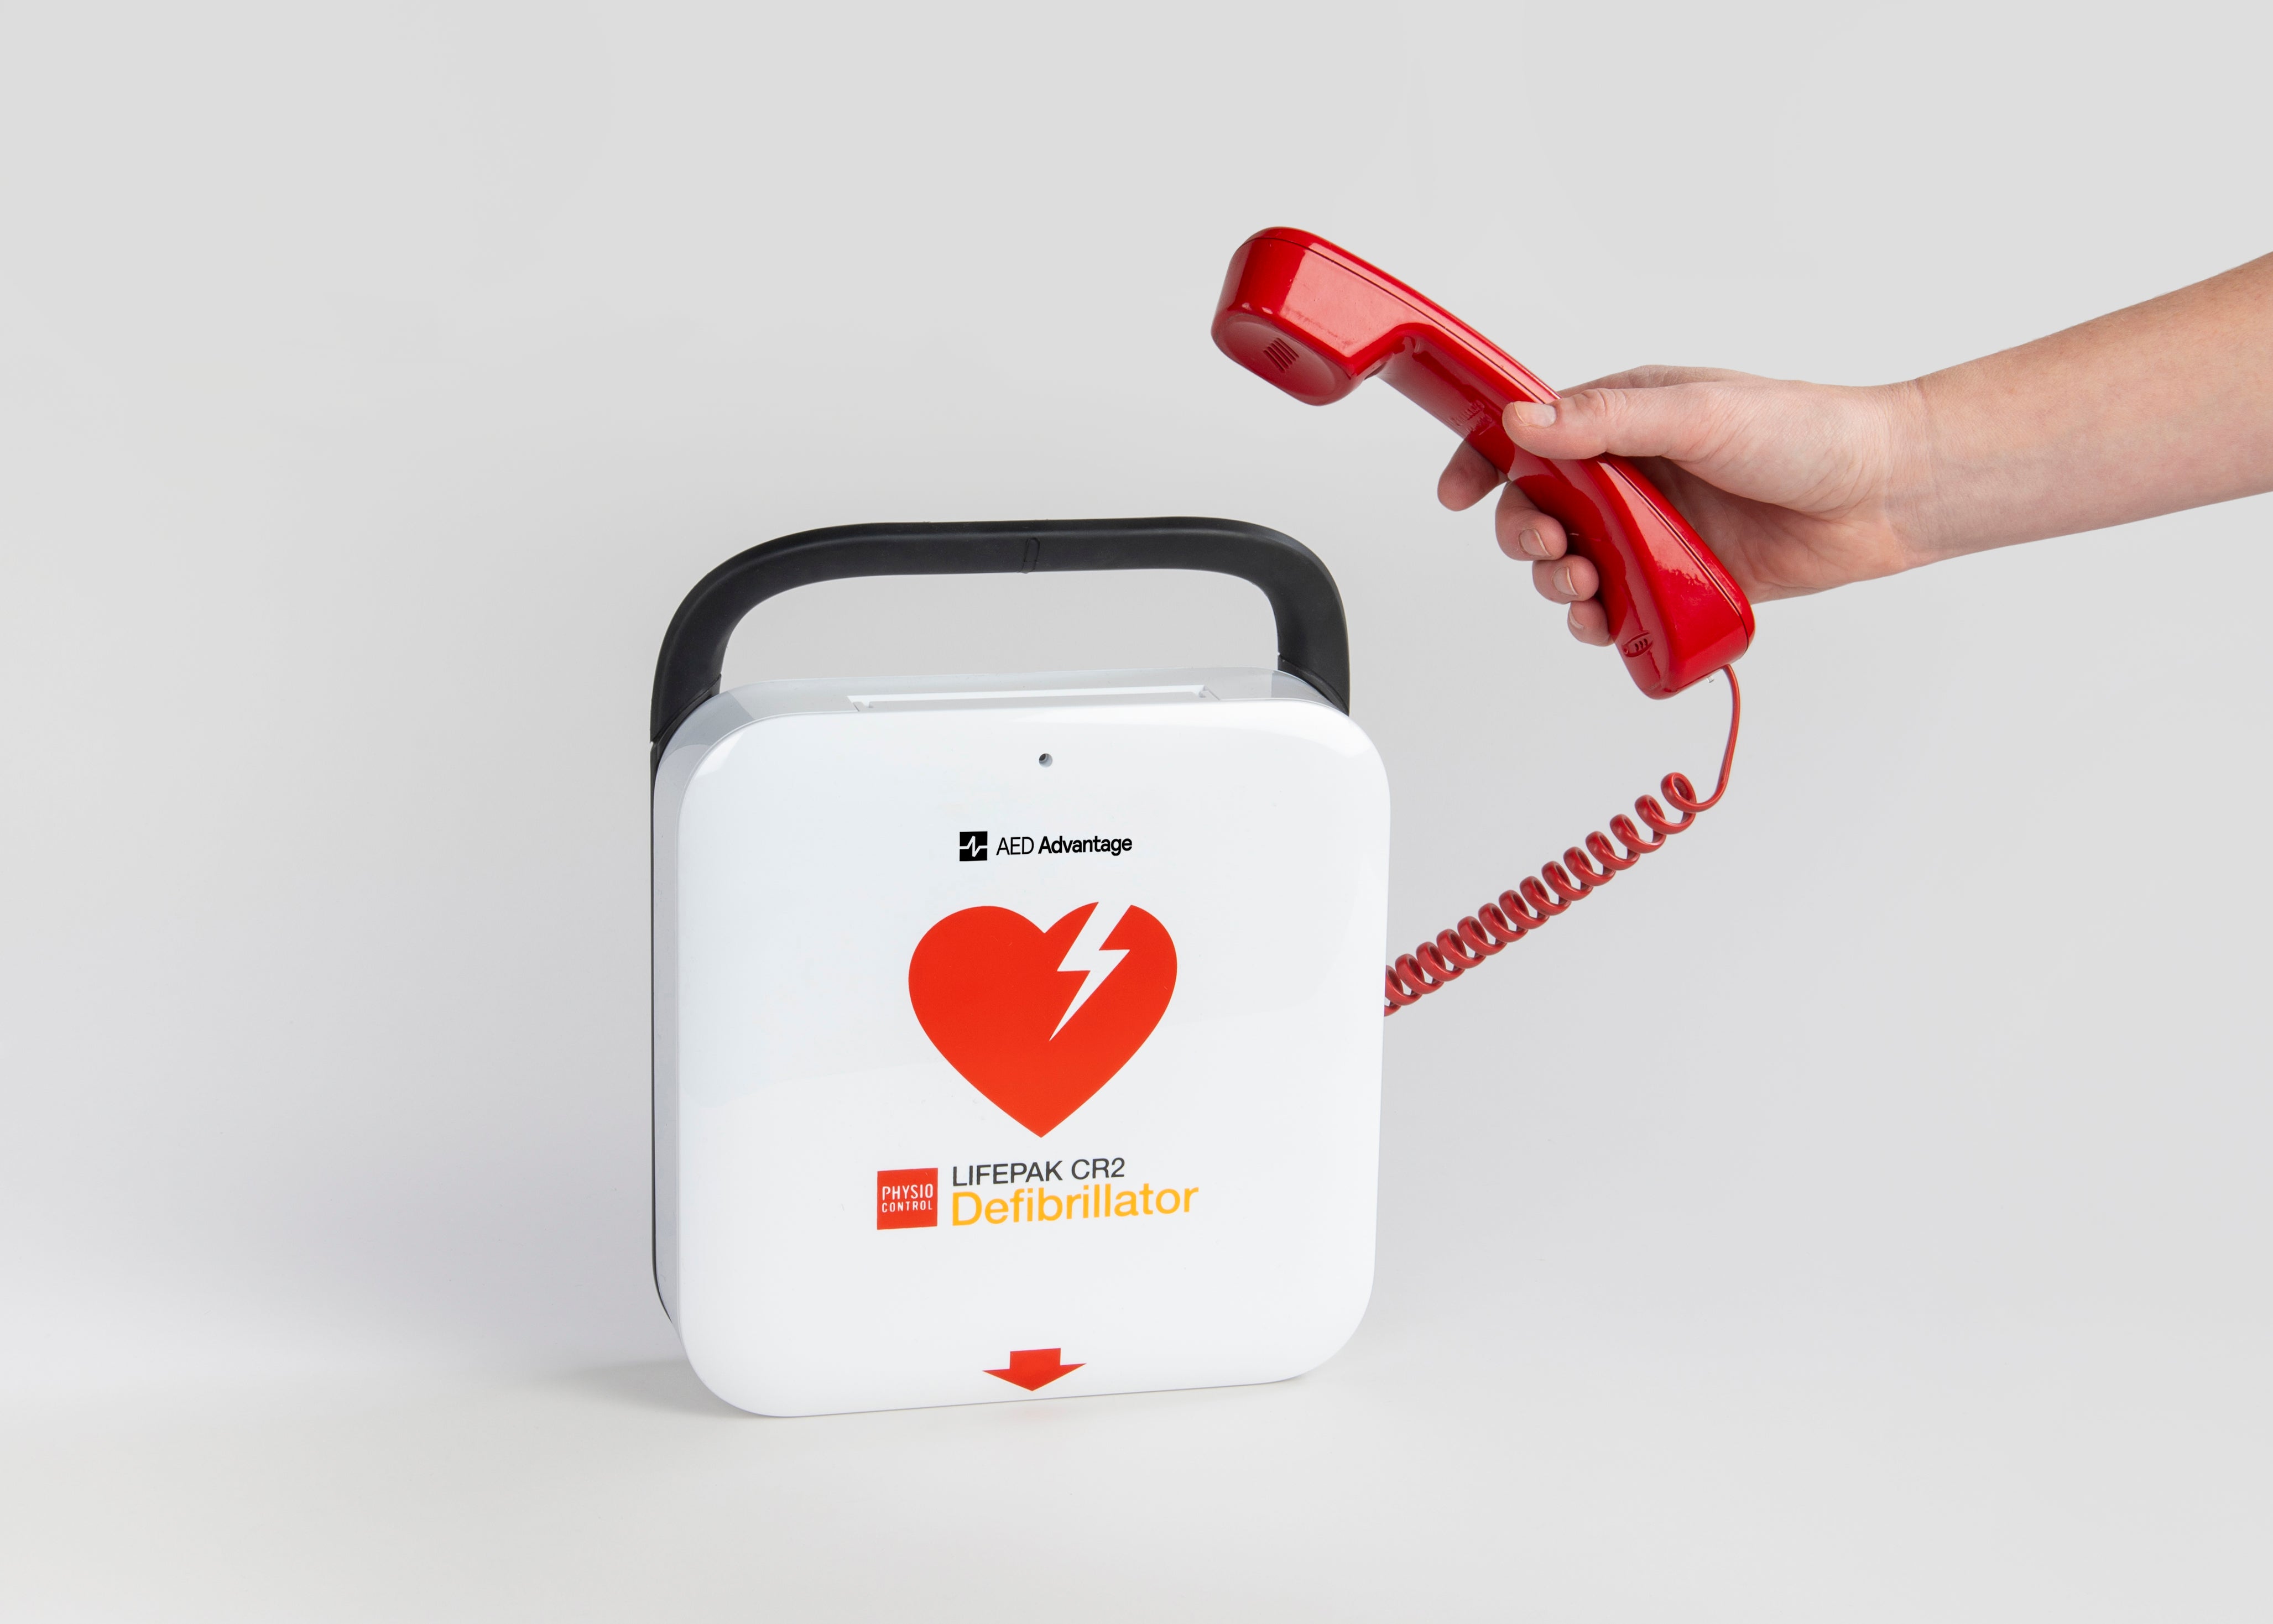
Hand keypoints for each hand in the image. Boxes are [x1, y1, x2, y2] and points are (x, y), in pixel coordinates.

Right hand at [1436, 367, 1928, 644]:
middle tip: (1554, 552)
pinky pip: (1618, 609)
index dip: (1485, 461)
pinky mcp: (1678, 580)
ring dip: (1558, 584)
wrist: (1884, 493)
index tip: (1458, 492)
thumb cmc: (1806, 434)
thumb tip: (1524, 419)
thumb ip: (1607, 420)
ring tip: (1586, 589)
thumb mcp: (1699, 413)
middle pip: (1539, 511)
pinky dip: (1601, 622)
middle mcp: (1631, 476)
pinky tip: (1609, 623)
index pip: (1531, 436)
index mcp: (1625, 419)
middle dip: (1527, 537)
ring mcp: (1651, 531)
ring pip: (1571, 566)